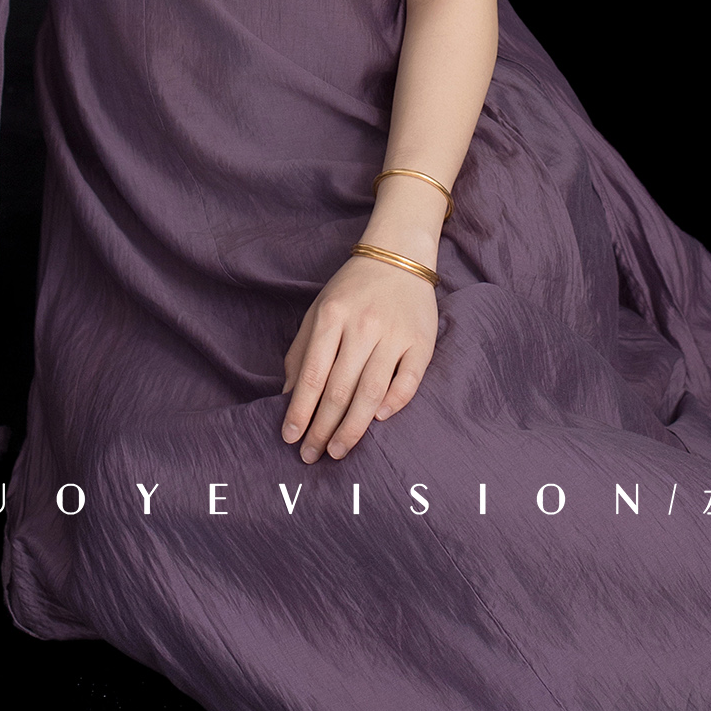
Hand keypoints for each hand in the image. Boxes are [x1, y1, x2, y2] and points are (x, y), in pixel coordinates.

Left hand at [281, 253, 437, 462]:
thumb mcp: (318, 310)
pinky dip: (394, 403)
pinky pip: (408, 381)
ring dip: (352, 428)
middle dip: (322, 428)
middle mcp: (363, 326)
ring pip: (371, 392)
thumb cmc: (353, 289)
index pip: (312, 376)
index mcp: (332, 317)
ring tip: (337, 450)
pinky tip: (378, 420)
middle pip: (339, 390)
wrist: (399, 256)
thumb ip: (301, 351)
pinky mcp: (422, 341)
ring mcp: (395, 334)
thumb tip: (288, 397)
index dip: (300, 412)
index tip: (290, 438)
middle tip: (311, 455)